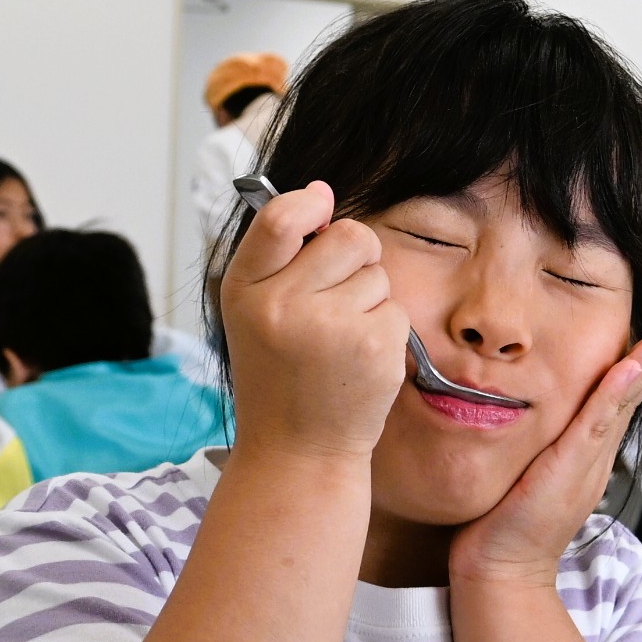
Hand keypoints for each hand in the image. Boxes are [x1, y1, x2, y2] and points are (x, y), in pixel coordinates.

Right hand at [220, 180, 408, 462]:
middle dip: (354, 256)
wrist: (297, 451)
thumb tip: (323, 191)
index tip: (321, 206)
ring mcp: (331, 328)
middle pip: (350, 236)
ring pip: (378, 273)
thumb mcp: (254, 310)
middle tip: (333, 297)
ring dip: (368, 298)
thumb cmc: (279, 372)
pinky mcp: (374, 349)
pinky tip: (357, 360)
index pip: (280, 218)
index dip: (309, 203)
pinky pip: (396, 308)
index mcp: (245, 290)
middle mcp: (283, 306)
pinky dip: (384, 330)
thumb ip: (281, 253)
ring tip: (338, 341)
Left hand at [449, 313, 641, 584]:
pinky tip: (632, 364)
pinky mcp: (570, 467)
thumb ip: (535, 443)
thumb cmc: (502, 521)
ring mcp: (587, 460)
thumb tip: (522, 411)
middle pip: (634, 393)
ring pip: (625, 400)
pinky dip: (618, 391)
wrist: (499, 570)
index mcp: (588, 452)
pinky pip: (598, 422)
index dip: (638, 363)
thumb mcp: (527, 470)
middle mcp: (596, 454)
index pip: (618, 397)